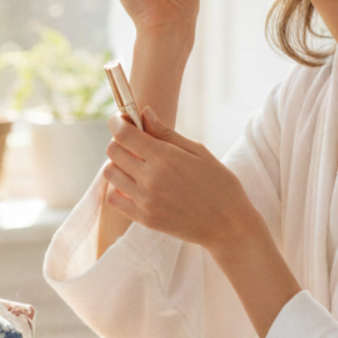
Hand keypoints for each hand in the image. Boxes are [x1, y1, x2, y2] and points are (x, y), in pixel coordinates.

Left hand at [102, 107, 250, 249]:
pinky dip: (118, 188)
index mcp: (165, 157)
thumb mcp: (198, 151)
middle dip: (120, 142)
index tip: (122, 119)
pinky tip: (134, 185)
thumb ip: (166, 133)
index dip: (118, 122)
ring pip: (110, 173)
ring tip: (136, 166)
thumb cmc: (218, 183)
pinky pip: (113, 198)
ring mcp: (145, 201)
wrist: (227, 224)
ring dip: (118, 165)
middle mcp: (151, 178)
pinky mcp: (144, 219)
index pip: (123, 134)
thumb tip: (144, 113)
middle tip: (134, 144)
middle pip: (113, 151)